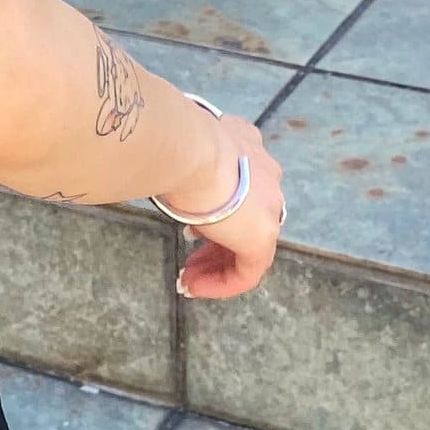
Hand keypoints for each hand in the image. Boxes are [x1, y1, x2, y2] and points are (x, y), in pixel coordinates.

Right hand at [166, 115, 284, 301]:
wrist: (189, 149)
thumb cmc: (174, 143)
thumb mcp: (180, 150)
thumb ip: (183, 162)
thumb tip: (160, 166)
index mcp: (248, 149)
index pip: (240, 188)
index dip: (214, 212)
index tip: (190, 229)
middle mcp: (267, 177)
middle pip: (246, 219)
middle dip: (216, 244)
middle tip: (189, 261)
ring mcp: (269, 209)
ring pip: (248, 246)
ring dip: (216, 265)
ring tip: (187, 280)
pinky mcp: (261, 239)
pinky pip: (246, 271)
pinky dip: (221, 283)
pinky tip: (194, 286)